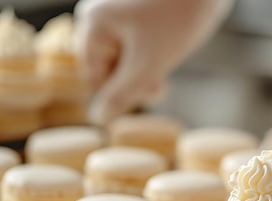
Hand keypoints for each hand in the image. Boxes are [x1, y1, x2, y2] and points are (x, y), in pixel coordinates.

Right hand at [74, 0, 232, 124]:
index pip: (95, 78)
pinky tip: (172, 44)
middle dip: (136, 78)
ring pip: (125, 56)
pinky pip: (137, 42)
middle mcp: (99, 13)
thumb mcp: (148, 64)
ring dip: (147, 68)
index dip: (123, 91)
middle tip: (163, 79)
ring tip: (169, 58)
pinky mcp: (139, 8)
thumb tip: (98, 119)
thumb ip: (122, 95)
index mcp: (93, 24)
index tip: (155, 86)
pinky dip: (153, 51)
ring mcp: (119, 9)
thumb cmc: (179, 16)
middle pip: (109, 67)